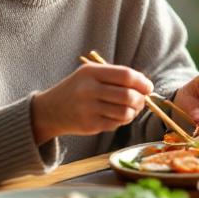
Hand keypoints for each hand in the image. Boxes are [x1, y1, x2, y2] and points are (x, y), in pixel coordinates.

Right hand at [31, 63, 152, 142]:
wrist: (50, 110)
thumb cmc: (77, 89)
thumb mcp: (91, 74)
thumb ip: (116, 77)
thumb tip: (146, 87)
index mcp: (91, 72)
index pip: (126, 76)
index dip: (142, 82)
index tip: (148, 87)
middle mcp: (88, 90)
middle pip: (128, 95)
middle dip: (141, 99)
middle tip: (141, 101)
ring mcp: (88, 109)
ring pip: (125, 112)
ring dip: (133, 112)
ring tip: (131, 109)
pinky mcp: (89, 125)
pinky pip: (116, 124)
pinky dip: (122, 121)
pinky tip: (117, 116)